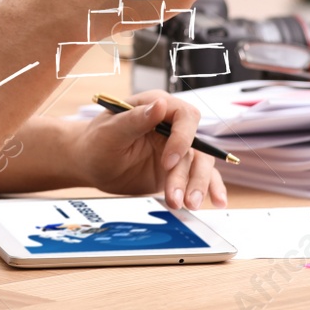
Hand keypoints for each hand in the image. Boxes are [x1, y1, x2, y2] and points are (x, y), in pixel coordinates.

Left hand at [69, 89, 227, 211]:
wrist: (91, 164)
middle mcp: (171, 126)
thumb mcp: (111, 131)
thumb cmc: (97, 142)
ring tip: (187, 205)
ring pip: (200, 164)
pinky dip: (211, 188)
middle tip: (177, 196)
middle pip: (197, 145)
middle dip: (191, 173)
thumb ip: (136, 119)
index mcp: (156, 107)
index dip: (182, 138)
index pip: (185, 116)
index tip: (168, 161)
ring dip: (197, 185)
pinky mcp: (178, 169)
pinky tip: (218, 201)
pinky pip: (200, 176)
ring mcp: (176, 149)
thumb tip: (159, 104)